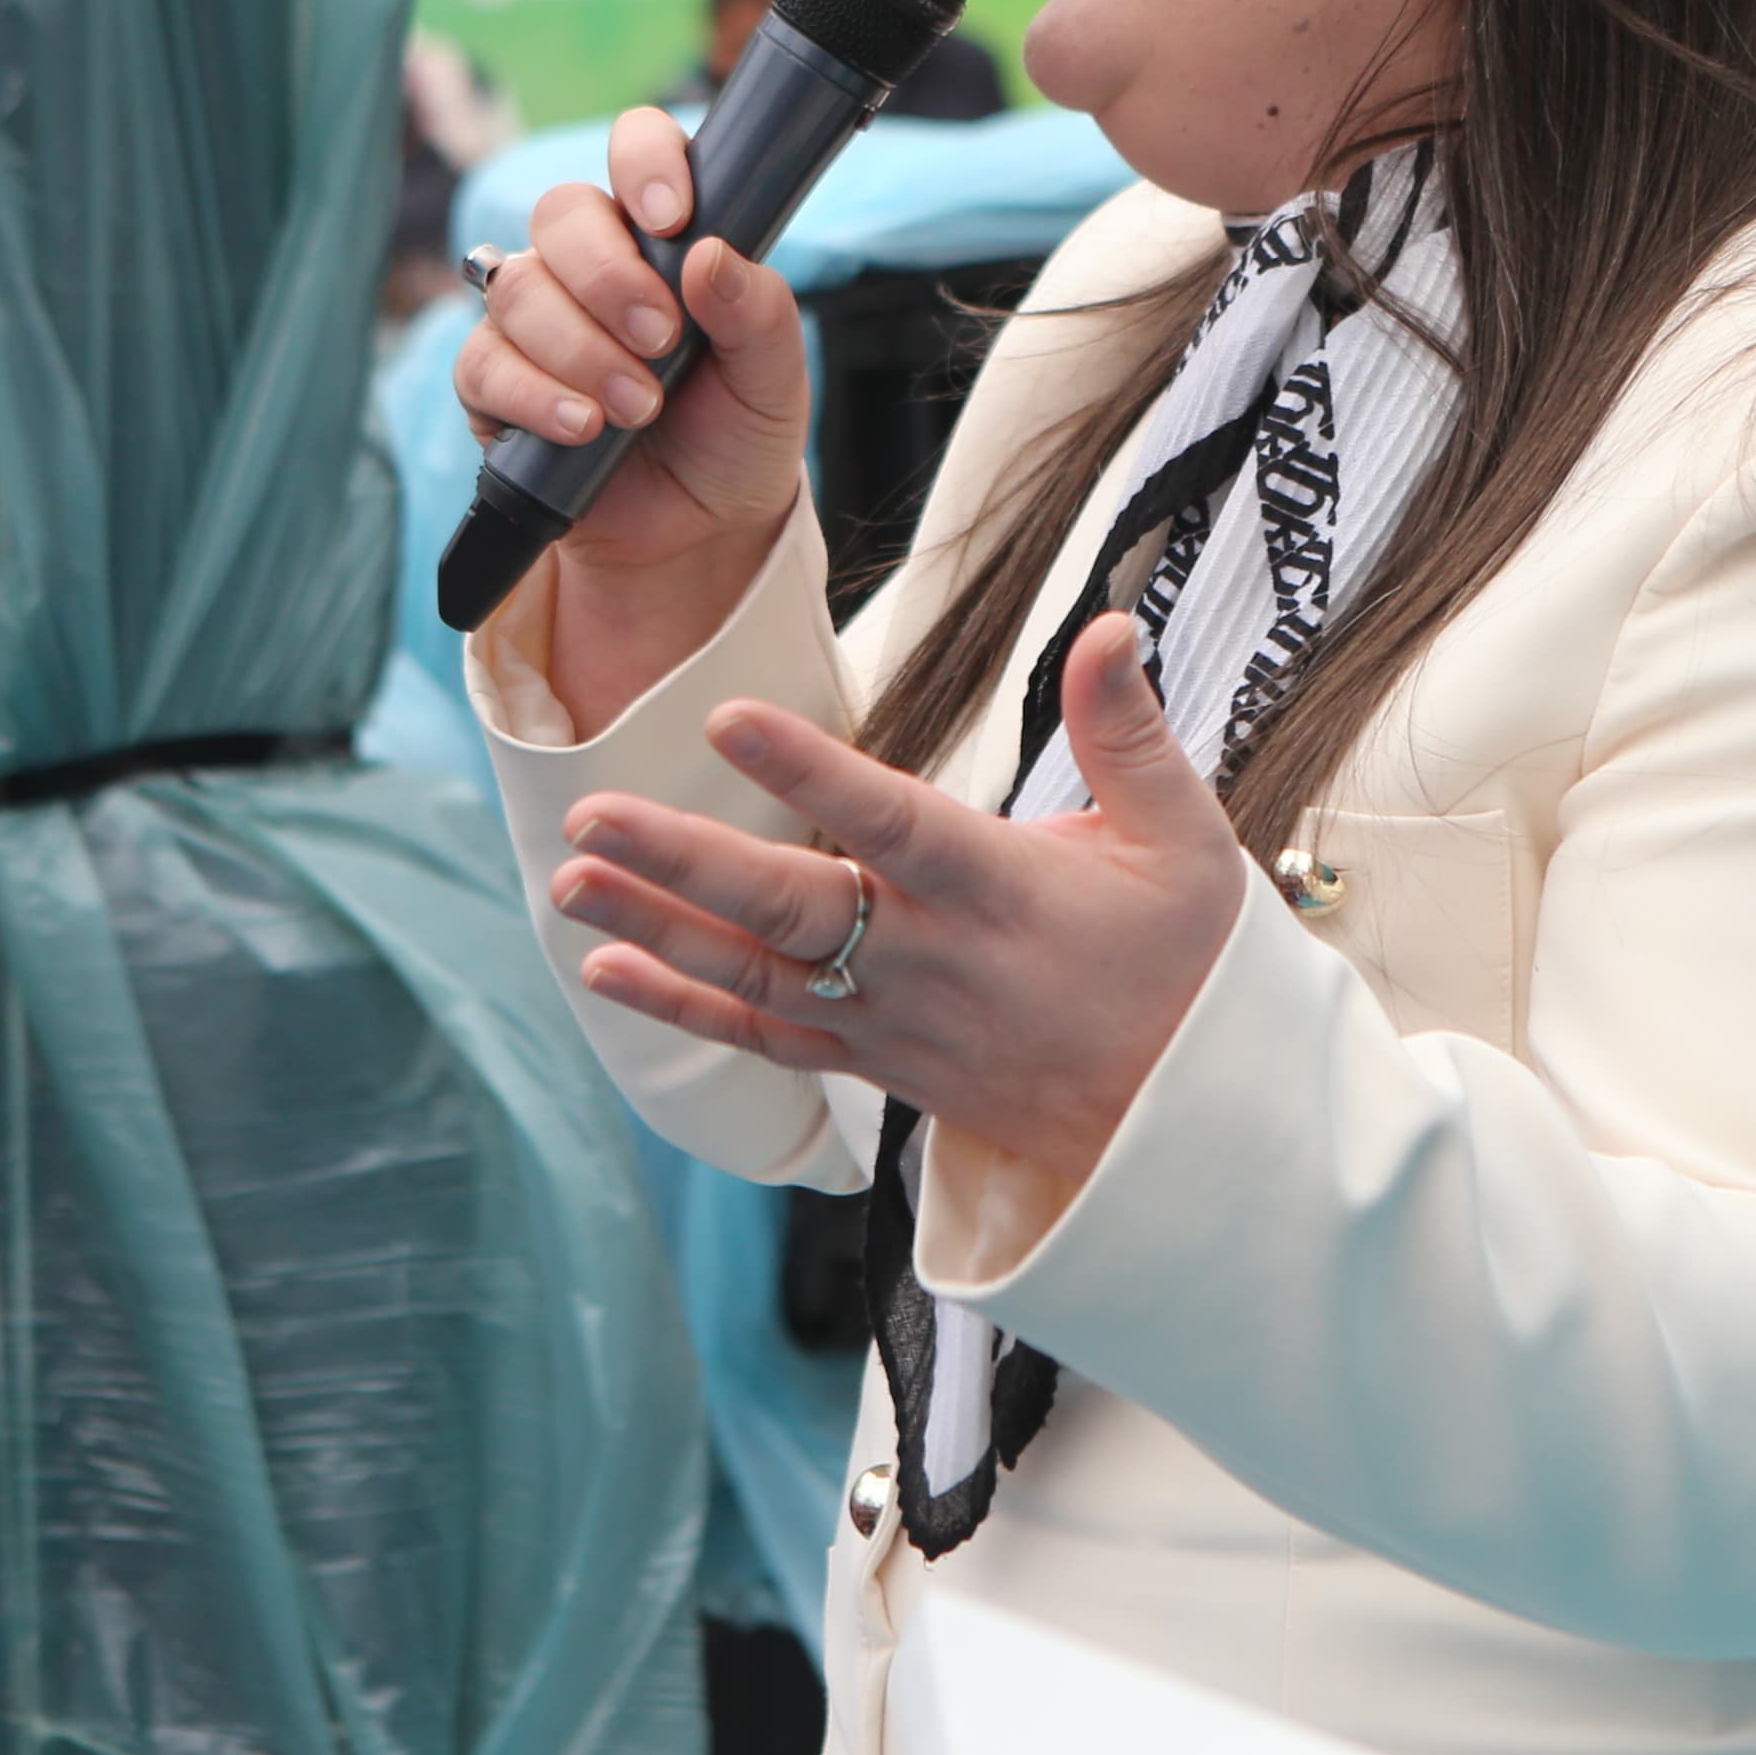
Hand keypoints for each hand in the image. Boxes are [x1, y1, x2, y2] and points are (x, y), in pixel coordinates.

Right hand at [450, 106, 816, 728]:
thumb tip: (711, 254)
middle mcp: (592, 263)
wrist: (698, 532)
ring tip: (637, 408)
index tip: (672, 218)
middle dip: (609, 277)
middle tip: (662, 340)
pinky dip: (536, 396)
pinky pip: (484, 364)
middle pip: (561, 212)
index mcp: (663, 235)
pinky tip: (583, 429)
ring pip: (519, 289)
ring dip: (582, 350)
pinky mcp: (493, 384)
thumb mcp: (775, 379)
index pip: (637, 147)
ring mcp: (536, 320)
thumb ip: (757, 311)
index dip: (645, 162)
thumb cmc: (735, 434)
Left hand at [547, 614, 1244, 1194]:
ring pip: (757, 975)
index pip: (890, 822)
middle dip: (684, 860)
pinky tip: (609, 969)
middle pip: (791, 907)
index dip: (809, 771)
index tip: (729, 715)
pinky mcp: (875, 1065)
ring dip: (657, 928)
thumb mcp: (1186, 842)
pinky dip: (683, 1009)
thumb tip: (1108, 625)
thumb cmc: (1186, 971)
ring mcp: (895, 1021)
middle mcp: (933, 961)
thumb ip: (1129, 732)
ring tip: (569, 882)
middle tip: (592, 814)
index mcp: (1003, 891)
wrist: (1185, 1129)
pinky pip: (765, 1039)